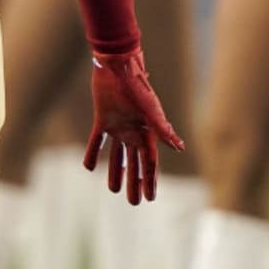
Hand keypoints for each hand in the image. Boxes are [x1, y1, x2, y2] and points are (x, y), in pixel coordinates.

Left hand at [84, 47, 183, 204]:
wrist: (117, 65)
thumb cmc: (136, 86)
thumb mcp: (150, 109)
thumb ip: (162, 128)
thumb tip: (180, 147)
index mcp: (147, 132)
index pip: (150, 163)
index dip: (150, 181)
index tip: (150, 199)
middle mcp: (133, 132)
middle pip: (135, 164)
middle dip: (135, 183)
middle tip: (134, 203)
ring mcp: (118, 126)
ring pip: (117, 156)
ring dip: (115, 172)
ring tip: (113, 190)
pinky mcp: (101, 119)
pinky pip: (96, 141)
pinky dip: (93, 153)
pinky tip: (89, 168)